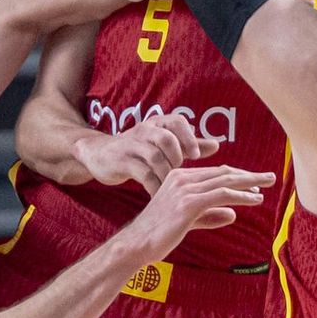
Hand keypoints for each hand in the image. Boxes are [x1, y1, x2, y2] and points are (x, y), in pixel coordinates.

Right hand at [77, 110, 215, 193]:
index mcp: (157, 123)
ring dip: (167, 174)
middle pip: (166, 138)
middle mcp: (144, 130)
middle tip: (182, 174)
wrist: (100, 155)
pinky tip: (160, 196)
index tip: (197, 156)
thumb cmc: (139, 150)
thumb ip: (189, 145)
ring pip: (155, 157)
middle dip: (178, 157)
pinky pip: (142, 173)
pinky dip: (154, 186)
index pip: (177, 121)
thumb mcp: (163, 144)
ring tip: (172, 188)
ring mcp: (131, 145)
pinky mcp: (121, 161)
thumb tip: (216, 144)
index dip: (189, 138)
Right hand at [131, 161, 275, 257]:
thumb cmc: (158, 235)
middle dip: (249, 175)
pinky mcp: (189, 203)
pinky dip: (241, 195)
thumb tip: (232, 214)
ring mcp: (185, 189)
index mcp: (179, 178)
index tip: (254, 182)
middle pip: (223, 172)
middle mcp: (182, 178)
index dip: (237, 177)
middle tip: (269, 177)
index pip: (215, 173)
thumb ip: (209, 216)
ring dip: (250, 182)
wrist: (136, 244)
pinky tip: (255, 199)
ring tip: (267, 184)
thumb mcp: (188, 222)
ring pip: (225, 180)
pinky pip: (222, 194)